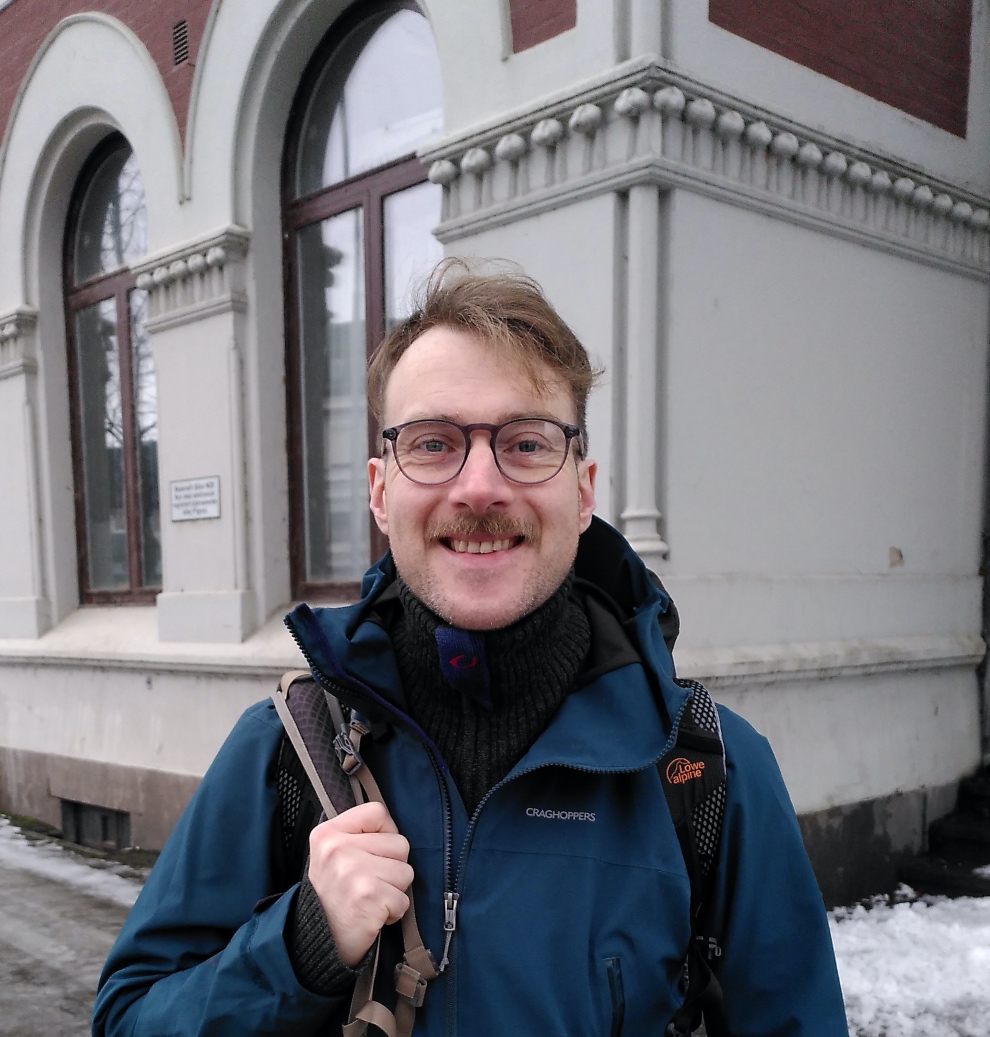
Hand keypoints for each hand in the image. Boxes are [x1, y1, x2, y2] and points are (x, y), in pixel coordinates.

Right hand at [307, 801, 413, 967]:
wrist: (316, 942)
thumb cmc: (333, 896)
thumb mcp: (332, 855)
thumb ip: (358, 836)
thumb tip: (392, 827)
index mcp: (328, 833)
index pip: (377, 812)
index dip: (385, 833)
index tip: (373, 853)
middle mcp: (338, 848)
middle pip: (399, 844)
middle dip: (392, 867)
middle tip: (368, 884)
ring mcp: (353, 872)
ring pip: (406, 872)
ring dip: (394, 891)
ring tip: (370, 899)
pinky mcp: (369, 897)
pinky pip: (404, 899)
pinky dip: (393, 912)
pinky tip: (372, 915)